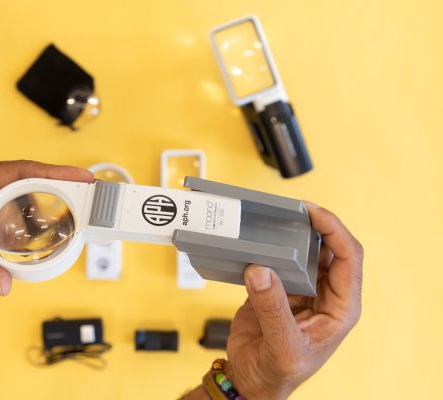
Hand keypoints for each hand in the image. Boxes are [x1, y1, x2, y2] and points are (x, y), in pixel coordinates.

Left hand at [0, 161, 93, 295]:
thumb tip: (4, 283)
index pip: (23, 171)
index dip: (56, 173)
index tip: (82, 178)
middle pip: (36, 187)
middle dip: (65, 194)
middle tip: (93, 203)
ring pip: (34, 208)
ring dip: (53, 219)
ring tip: (78, 227)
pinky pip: (26, 228)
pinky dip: (39, 239)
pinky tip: (52, 248)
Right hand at [225, 202, 363, 398]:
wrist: (251, 379)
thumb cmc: (277, 373)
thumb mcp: (283, 347)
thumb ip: (273, 309)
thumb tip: (261, 271)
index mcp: (340, 309)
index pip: (348, 259)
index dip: (335, 231)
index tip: (313, 214)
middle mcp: (324, 295)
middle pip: (329, 248)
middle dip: (315, 226)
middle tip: (292, 208)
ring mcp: (301, 289)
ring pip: (304, 251)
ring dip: (292, 234)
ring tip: (276, 217)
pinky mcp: (277, 288)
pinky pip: (277, 259)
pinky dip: (269, 247)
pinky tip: (258, 238)